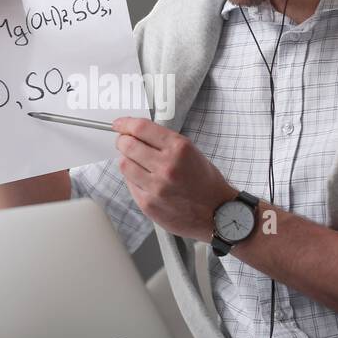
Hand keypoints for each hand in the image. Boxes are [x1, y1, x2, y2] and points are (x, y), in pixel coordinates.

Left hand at [111, 117, 235, 241]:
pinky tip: (143, 179)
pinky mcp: (148, 204)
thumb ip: (164, 142)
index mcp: (179, 148)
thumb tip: (137, 134)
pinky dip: (132, 179)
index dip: (125, 124)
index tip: (119, 124)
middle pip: (127, 145)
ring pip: (124, 164)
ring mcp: (156, 187)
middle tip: (124, 142)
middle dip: (123, 141)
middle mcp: (166, 166)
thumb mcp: (191, 152)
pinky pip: (130, 184)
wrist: (218, 213)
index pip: (140, 128)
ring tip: (136, 162)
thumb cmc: (206, 182)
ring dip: (126, 160)